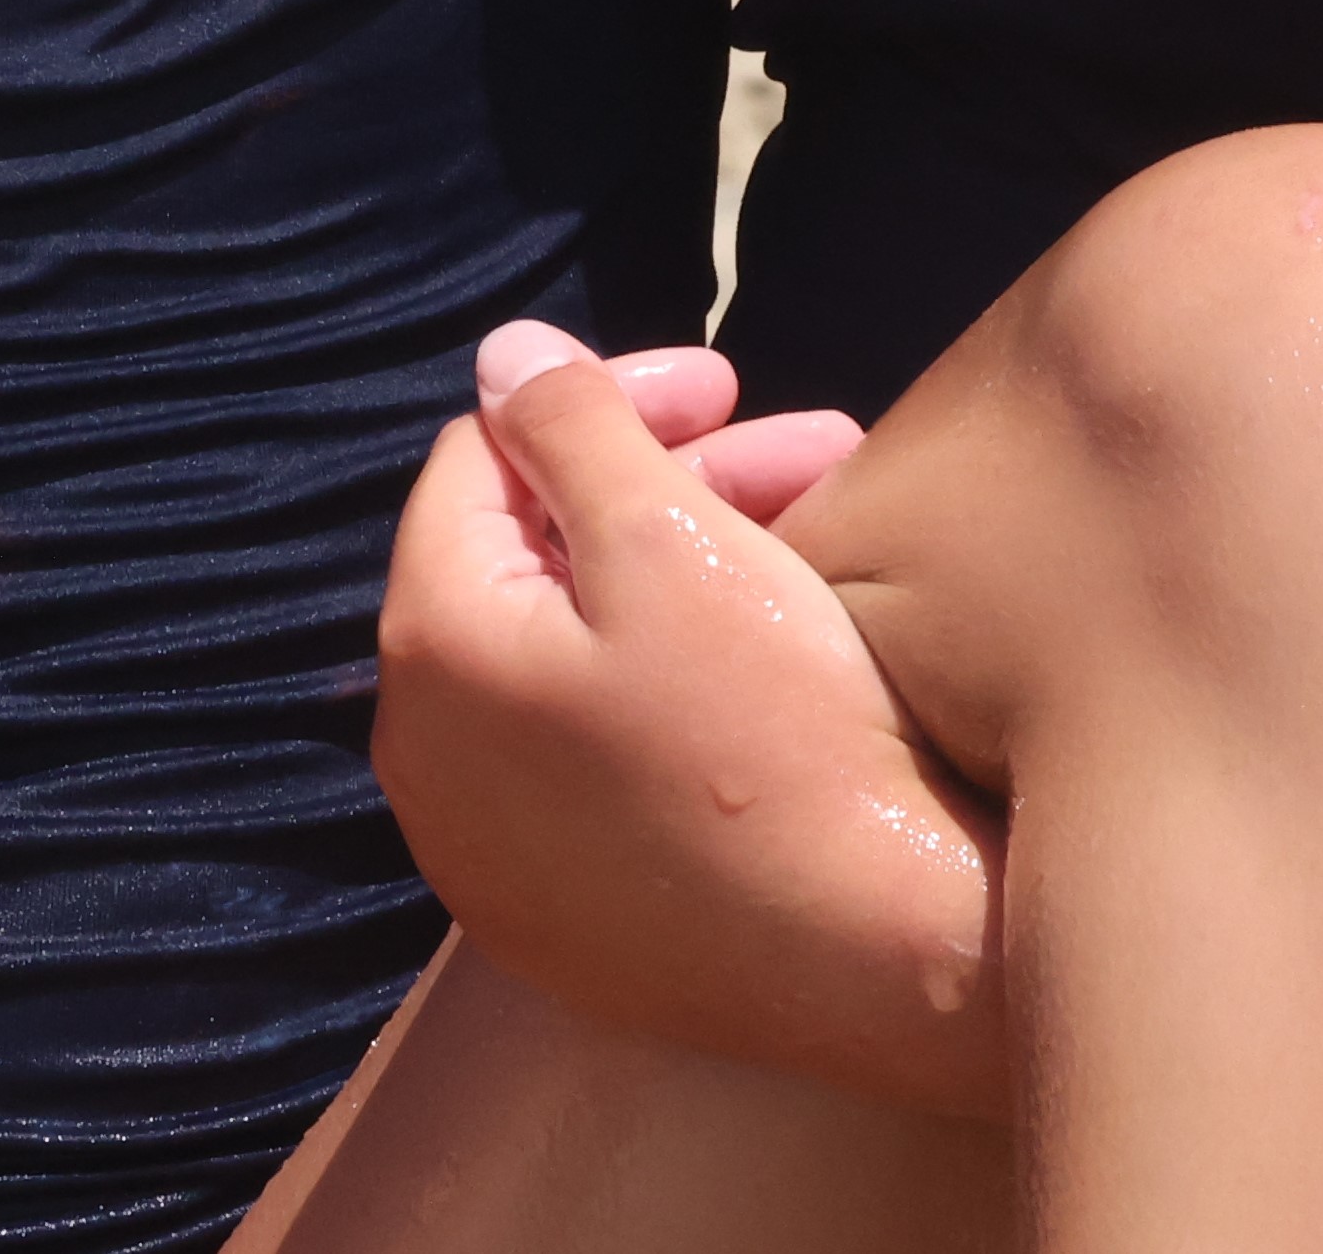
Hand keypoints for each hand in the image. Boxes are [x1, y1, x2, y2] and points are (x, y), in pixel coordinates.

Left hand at [366, 325, 990, 1117]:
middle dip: (673, 486)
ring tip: (827, 533)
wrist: (893, 966)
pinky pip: (596, 758)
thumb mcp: (670, 544)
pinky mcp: (565, 921)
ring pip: (576, 657)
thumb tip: (501, 354)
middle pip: (538, 561)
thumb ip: (571, 427)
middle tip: (807, 453)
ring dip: (689, 573)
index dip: (605, 399)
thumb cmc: (781, 741)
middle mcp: (428, 761)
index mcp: (430, 649)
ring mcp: (492, 856)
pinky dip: (672, 685)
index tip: (723, 384)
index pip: (483, 462)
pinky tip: (776, 649)